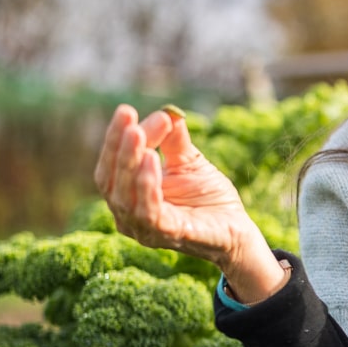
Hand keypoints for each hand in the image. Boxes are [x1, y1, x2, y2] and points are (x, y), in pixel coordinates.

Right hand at [94, 104, 285, 299]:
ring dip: (129, 163)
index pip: (110, 166)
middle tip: (130, 122)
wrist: (237, 228)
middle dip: (118, 148)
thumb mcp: (189, 162)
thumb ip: (174, 140)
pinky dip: (147, 186)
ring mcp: (144, 229)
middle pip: (110, 180)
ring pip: (124, 197)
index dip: (115, 139)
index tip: (125, 111)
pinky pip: (149, 213)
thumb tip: (166, 113)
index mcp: (128, 196)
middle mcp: (128, 215)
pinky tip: (152, 161)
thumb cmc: (209, 198)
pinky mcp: (166, 235)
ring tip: (138, 135)